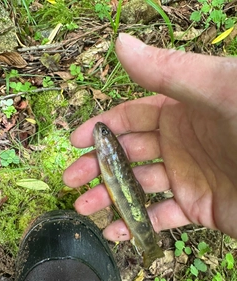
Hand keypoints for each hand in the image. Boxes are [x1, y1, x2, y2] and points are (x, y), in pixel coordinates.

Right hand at [63, 33, 236, 239]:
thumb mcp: (215, 89)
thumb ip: (167, 70)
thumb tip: (120, 43)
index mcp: (179, 110)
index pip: (130, 116)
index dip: (102, 127)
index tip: (76, 141)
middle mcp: (178, 142)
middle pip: (129, 153)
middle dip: (98, 166)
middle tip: (71, 180)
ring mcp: (186, 176)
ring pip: (140, 187)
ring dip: (111, 197)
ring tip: (85, 209)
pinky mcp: (198, 207)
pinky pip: (161, 217)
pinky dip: (138, 224)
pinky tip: (116, 231)